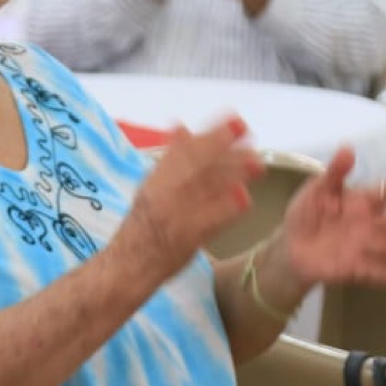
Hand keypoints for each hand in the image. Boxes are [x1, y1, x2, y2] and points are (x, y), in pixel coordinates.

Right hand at [113, 118, 262, 281]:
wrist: (128, 265)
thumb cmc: (142, 226)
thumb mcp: (150, 187)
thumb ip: (169, 160)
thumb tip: (180, 126)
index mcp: (155, 180)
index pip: (184, 150)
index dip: (211, 134)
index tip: (234, 120)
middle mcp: (163, 194)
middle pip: (196, 164)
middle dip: (223, 145)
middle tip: (247, 133)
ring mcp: (175, 215)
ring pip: (206, 188)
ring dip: (233, 173)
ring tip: (257, 164)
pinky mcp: (186, 238)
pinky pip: (209, 220)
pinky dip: (227, 208)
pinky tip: (244, 199)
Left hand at [272, 149, 385, 288]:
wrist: (291, 247)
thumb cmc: (307, 213)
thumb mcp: (317, 189)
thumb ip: (334, 172)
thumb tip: (348, 148)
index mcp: (361, 201)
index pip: (385, 191)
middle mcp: (369, 224)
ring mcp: (364, 246)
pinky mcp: (354, 267)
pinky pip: (372, 271)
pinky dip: (385, 274)